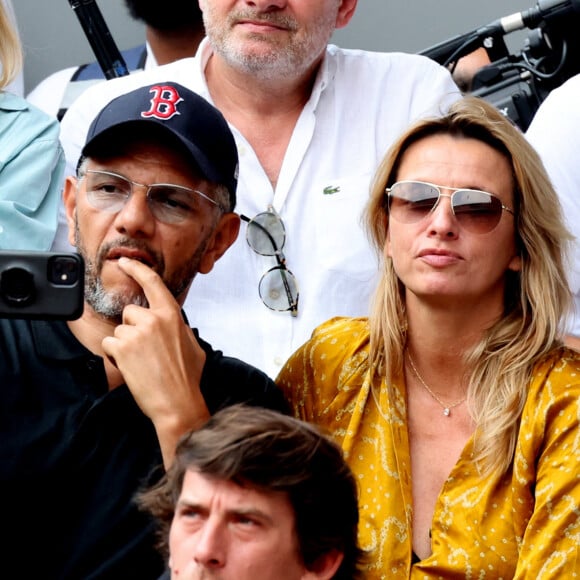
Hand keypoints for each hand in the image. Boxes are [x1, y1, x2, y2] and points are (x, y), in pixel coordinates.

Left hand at [101, 257, 209, 465]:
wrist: (177, 403)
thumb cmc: (187, 377)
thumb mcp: (192, 344)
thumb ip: (179, 327)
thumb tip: (171, 323)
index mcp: (172, 315)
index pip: (152, 283)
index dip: (137, 269)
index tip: (126, 262)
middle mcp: (154, 319)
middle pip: (130, 312)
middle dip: (133, 328)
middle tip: (145, 350)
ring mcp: (137, 333)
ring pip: (119, 330)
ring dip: (124, 345)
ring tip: (141, 363)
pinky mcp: (123, 348)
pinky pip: (109, 344)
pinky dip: (115, 356)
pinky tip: (131, 367)